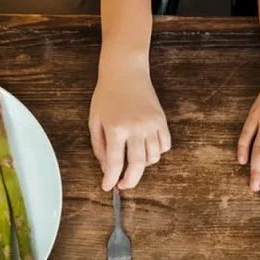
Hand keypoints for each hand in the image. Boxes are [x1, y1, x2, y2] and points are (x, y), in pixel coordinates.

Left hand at [89, 62, 170, 190]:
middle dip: (131, 180)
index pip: (115, 163)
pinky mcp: (161, 120)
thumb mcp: (95, 121)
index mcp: (116, 128)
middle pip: (138, 165)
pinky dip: (157, 152)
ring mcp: (151, 123)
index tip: (108, 187)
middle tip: (124, 185)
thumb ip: (100, 147)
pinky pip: (165, 144)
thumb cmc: (107, 95)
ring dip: (144, 165)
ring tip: (133, 161)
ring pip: (153, 156)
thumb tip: (108, 168)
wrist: (125, 72)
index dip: (111, 179)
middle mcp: (135, 128)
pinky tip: (146, 149)